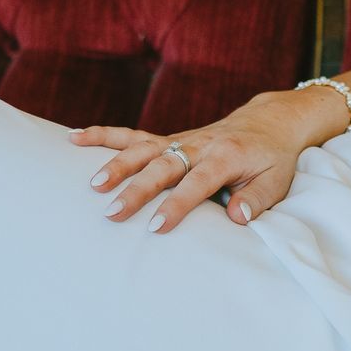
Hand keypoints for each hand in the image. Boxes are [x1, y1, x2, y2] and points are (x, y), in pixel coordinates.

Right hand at [70, 85, 343, 231]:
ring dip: (115, 164)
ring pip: (142, 148)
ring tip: (92, 185)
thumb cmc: (272, 159)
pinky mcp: (168, 139)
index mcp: (226, 157)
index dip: (176, 205)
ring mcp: (179, 139)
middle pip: (162, 166)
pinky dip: (103, 135)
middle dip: (136, 189)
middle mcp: (198, 144)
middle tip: (111, 213)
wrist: (269, 123)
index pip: (197, 183)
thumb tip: (237, 218)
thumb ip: (257, 200)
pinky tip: (74, 138)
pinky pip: (132, 135)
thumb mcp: (276, 182)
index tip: (155, 227)